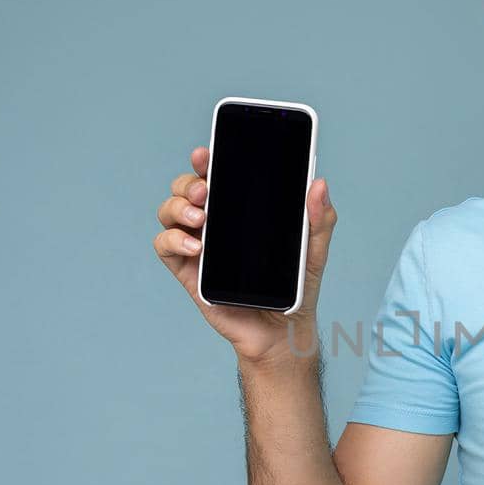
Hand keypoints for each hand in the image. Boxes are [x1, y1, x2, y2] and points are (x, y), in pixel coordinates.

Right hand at [154, 145, 336, 363]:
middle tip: (207, 190)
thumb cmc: (295, 288)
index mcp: (241, 211)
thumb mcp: (314, 250)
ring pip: (169, 211)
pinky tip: (195, 247)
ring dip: (178, 207)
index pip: (218, 175)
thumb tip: (319, 183)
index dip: (206, 160)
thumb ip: (319, 218)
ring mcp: (198, 245)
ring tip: (201, 218)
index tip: (206, 153)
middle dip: (189, 181)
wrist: (282, 331)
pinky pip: (164, 246)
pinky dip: (172, 240)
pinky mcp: (187, 271)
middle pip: (187, 188)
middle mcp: (215, 223)